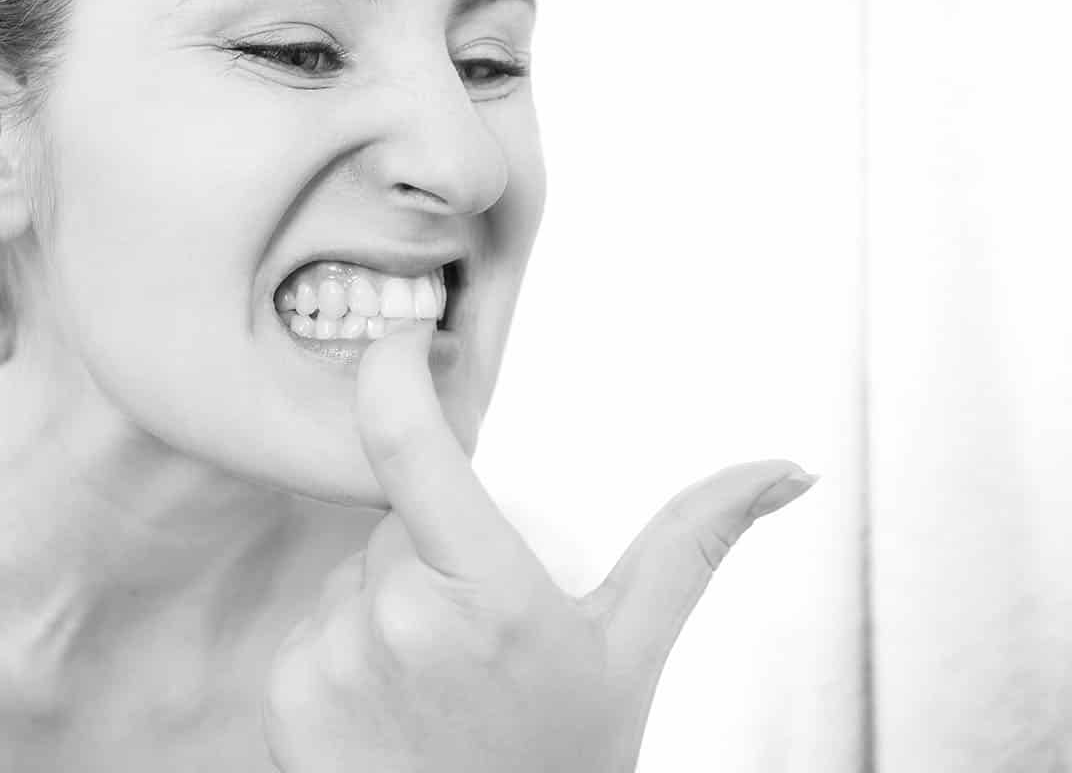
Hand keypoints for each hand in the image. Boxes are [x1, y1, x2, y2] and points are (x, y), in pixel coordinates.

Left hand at [262, 322, 817, 771]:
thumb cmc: (565, 762)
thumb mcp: (631, 652)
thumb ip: (692, 543)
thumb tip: (783, 470)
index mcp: (485, 592)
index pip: (404, 440)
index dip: (391, 368)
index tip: (404, 340)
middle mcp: (395, 619)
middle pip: (398, 520)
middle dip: (434, 546)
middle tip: (480, 625)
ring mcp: (332, 657)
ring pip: (355, 574)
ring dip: (391, 599)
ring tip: (443, 680)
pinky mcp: (287, 694)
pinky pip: (317, 625)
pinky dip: (349, 646)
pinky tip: (395, 707)